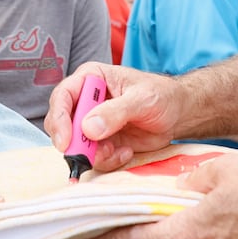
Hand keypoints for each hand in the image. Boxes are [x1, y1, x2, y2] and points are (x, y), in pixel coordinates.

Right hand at [45, 63, 185, 171]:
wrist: (178, 114)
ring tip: (120, 149)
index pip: (63, 96)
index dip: (59, 119)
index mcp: (91, 79)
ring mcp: (92, 124)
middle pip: (61, 124)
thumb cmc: (161, 96)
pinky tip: (126, 151)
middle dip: (74, 143)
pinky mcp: (101, 142)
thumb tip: (88, 128)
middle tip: (90, 155)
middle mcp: (86, 101)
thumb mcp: (142, 99)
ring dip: (95, 154)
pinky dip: (108, 159)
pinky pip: (93, 157)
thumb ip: (115, 112)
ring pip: (75, 145)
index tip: (66, 141)